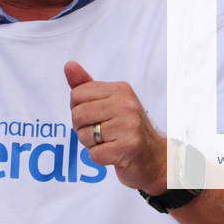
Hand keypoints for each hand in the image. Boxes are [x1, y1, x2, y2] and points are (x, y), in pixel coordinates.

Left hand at [64, 60, 167, 194]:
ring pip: (85, 136)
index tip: (95, 116)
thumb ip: (86, 85)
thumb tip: (68, 65)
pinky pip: (94, 154)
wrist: (154, 157)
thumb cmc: (127, 128)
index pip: (77, 94)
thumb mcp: (109, 102)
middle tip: (101, 133)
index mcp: (120, 89)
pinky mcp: (128, 147)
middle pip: (78, 115)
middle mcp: (126, 104)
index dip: (79, 109)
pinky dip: (100, 158)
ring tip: (109, 142)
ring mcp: (129, 125)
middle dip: (83, 129)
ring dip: (91, 144)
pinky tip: (114, 154)